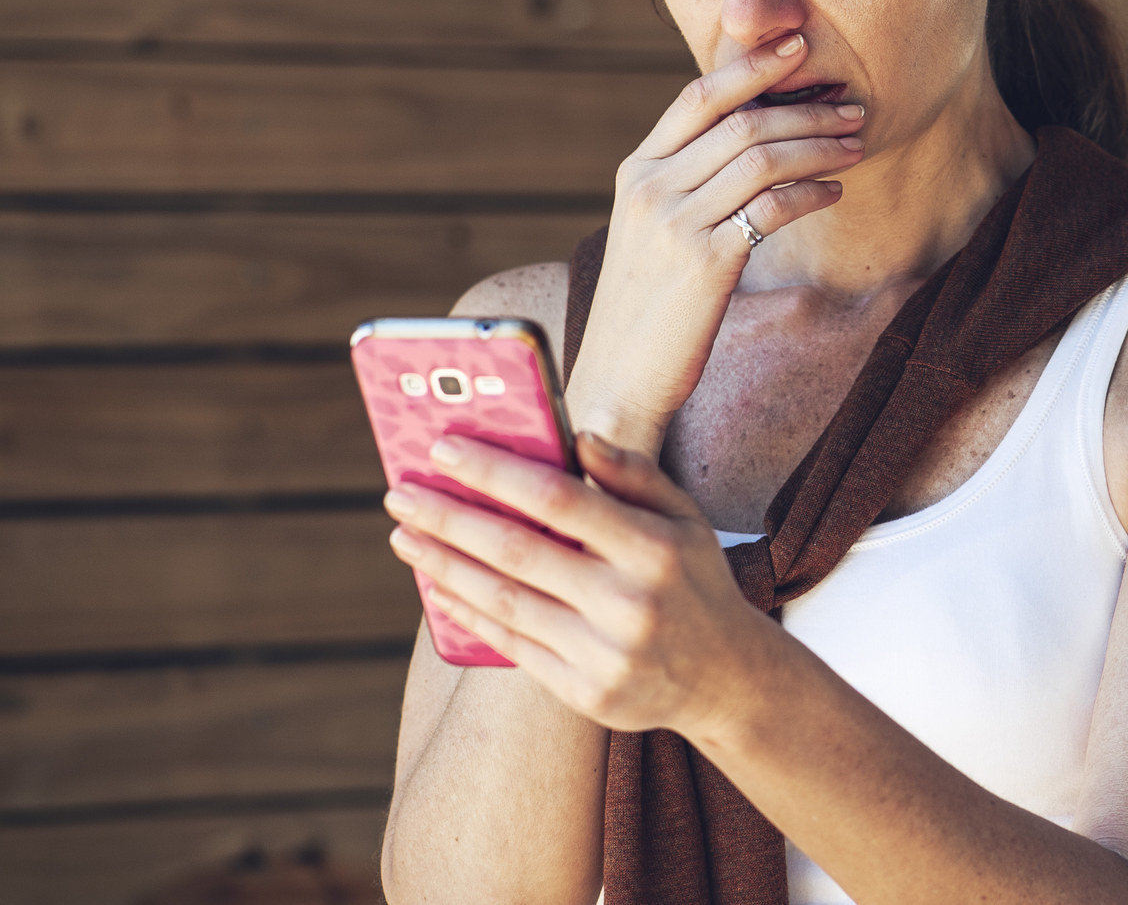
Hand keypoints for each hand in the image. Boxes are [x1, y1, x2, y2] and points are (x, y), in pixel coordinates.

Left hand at [384, 431, 779, 737]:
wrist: (727, 680)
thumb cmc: (695, 581)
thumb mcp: (685, 518)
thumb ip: (633, 474)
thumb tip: (577, 435)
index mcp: (654, 548)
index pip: (559, 499)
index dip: (496, 472)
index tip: (444, 449)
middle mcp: (629, 602)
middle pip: (517, 551)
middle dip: (449, 518)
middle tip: (400, 492)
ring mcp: (605, 653)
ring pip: (504, 601)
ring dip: (444, 565)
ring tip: (405, 535)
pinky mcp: (584, 692)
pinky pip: (511, 645)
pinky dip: (467, 613)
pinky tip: (438, 586)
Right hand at [564, 33, 865, 448]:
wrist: (620, 378)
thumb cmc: (647, 308)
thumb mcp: (651, 233)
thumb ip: (685, 184)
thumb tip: (748, 144)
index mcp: (636, 172)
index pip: (697, 96)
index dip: (751, 65)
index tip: (797, 46)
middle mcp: (651, 188)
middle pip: (741, 121)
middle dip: (805, 108)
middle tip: (851, 107)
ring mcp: (676, 222)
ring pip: (762, 157)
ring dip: (818, 145)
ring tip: (855, 145)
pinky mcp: (707, 261)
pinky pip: (773, 207)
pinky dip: (811, 192)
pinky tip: (833, 193)